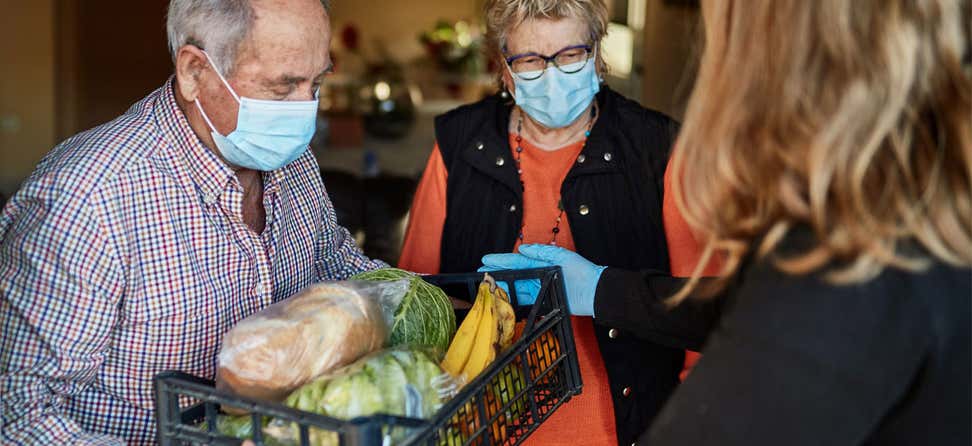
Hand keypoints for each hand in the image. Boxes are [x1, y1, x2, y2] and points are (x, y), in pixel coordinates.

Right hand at [481, 244, 605, 315]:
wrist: (595, 292)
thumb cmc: (582, 272)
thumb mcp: (562, 256)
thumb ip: (542, 252)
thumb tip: (523, 248)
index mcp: (542, 263)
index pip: (517, 260)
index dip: (501, 260)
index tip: (486, 260)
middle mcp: (539, 275)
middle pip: (513, 274)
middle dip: (496, 273)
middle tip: (480, 273)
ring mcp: (540, 289)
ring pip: (516, 287)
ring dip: (501, 286)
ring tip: (486, 286)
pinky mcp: (543, 302)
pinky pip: (524, 301)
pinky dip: (512, 300)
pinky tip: (502, 299)